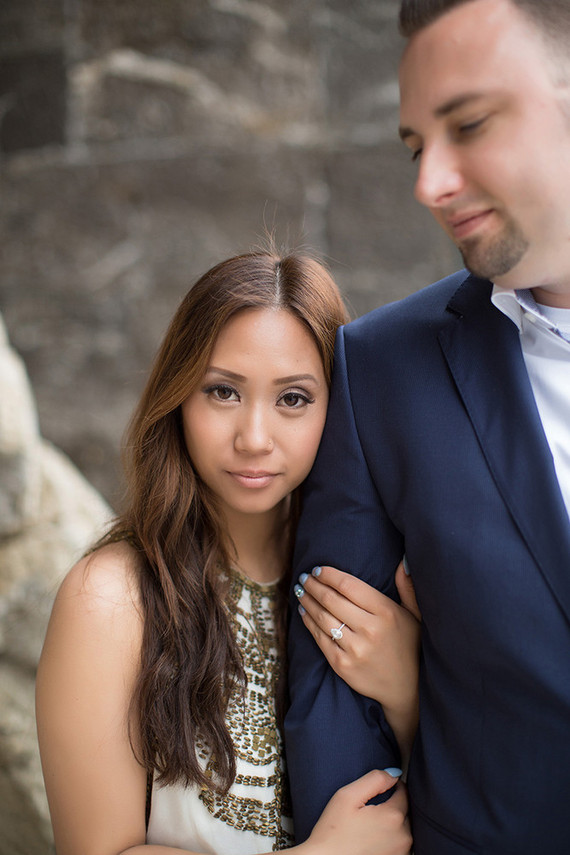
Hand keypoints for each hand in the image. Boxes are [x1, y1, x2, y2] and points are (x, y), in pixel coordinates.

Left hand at [295, 561, 419, 761]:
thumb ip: (408, 587)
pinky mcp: (342, 665)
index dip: (329, 574)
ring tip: (300, 591)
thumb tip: (404, 561)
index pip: (349, 585)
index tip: (318, 569)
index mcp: (386, 613)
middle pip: (332, 599)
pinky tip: (304, 612)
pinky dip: (309, 623)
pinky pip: (320, 638)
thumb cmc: (409, 646)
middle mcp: (370, 629)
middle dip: (313, 585)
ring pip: (322, 617)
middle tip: (304, 577)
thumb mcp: (415, 615)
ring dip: (307, 601)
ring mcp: (355, 649)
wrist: (406, 689)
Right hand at [303, 770, 411, 854]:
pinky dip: (391, 838)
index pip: (403, 791)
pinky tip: (373, 838)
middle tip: (370, 808)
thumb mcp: (347, 796)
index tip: (376, 791)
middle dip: (392, 804)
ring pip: (404, 828)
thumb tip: (394, 773)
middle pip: (405, 809)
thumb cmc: (333, 832)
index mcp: (392, 816)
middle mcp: (403, 837)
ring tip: (371, 824)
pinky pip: (400, 844)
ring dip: (393, 822)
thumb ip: (374, 779)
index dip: (390, 785)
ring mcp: (401, 852)